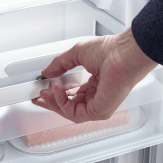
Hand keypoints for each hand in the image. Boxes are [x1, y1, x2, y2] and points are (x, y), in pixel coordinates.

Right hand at [32, 28, 157, 122]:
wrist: (124, 52)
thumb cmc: (110, 50)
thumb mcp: (76, 54)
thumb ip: (60, 64)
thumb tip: (47, 72)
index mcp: (95, 85)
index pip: (73, 95)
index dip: (56, 93)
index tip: (43, 90)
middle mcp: (98, 97)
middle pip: (69, 106)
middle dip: (51, 101)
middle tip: (38, 96)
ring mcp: (99, 106)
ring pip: (69, 112)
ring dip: (54, 102)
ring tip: (45, 91)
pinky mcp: (100, 111)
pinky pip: (74, 112)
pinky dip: (61, 102)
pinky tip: (56, 89)